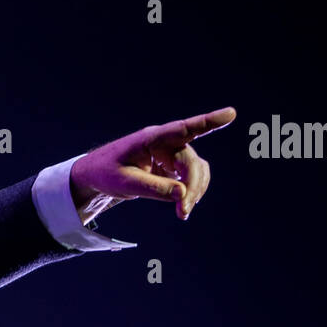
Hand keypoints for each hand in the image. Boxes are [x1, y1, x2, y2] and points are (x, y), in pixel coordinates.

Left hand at [69, 106, 235, 220]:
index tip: (231, 114)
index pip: (183, 129)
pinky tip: (183, 206)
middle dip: (191, 186)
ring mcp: (170, 153)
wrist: (96, 174)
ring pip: (196, 169)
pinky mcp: (172, 165)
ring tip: (182, 212)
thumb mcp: (124, 183)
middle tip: (183, 211)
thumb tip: (182, 194)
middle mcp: (165, 142)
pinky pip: (191, 176)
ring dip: (194, 190)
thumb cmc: (106, 173)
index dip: (209, 122)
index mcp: (151, 139)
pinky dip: (191, 191)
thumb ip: (152, 188)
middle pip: (191, 161)